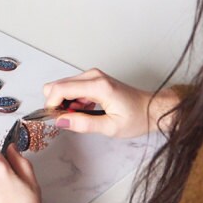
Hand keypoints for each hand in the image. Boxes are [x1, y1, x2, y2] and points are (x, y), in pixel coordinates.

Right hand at [43, 68, 179, 138]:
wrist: (152, 108)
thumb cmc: (136, 117)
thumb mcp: (110, 127)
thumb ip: (83, 124)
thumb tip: (61, 122)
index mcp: (98, 86)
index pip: (60, 89)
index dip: (51, 105)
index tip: (54, 119)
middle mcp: (93, 76)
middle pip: (57, 85)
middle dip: (57, 104)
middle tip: (70, 119)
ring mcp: (93, 75)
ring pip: (63, 86)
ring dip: (65, 103)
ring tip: (82, 115)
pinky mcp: (94, 78)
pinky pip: (72, 87)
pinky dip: (72, 100)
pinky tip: (85, 109)